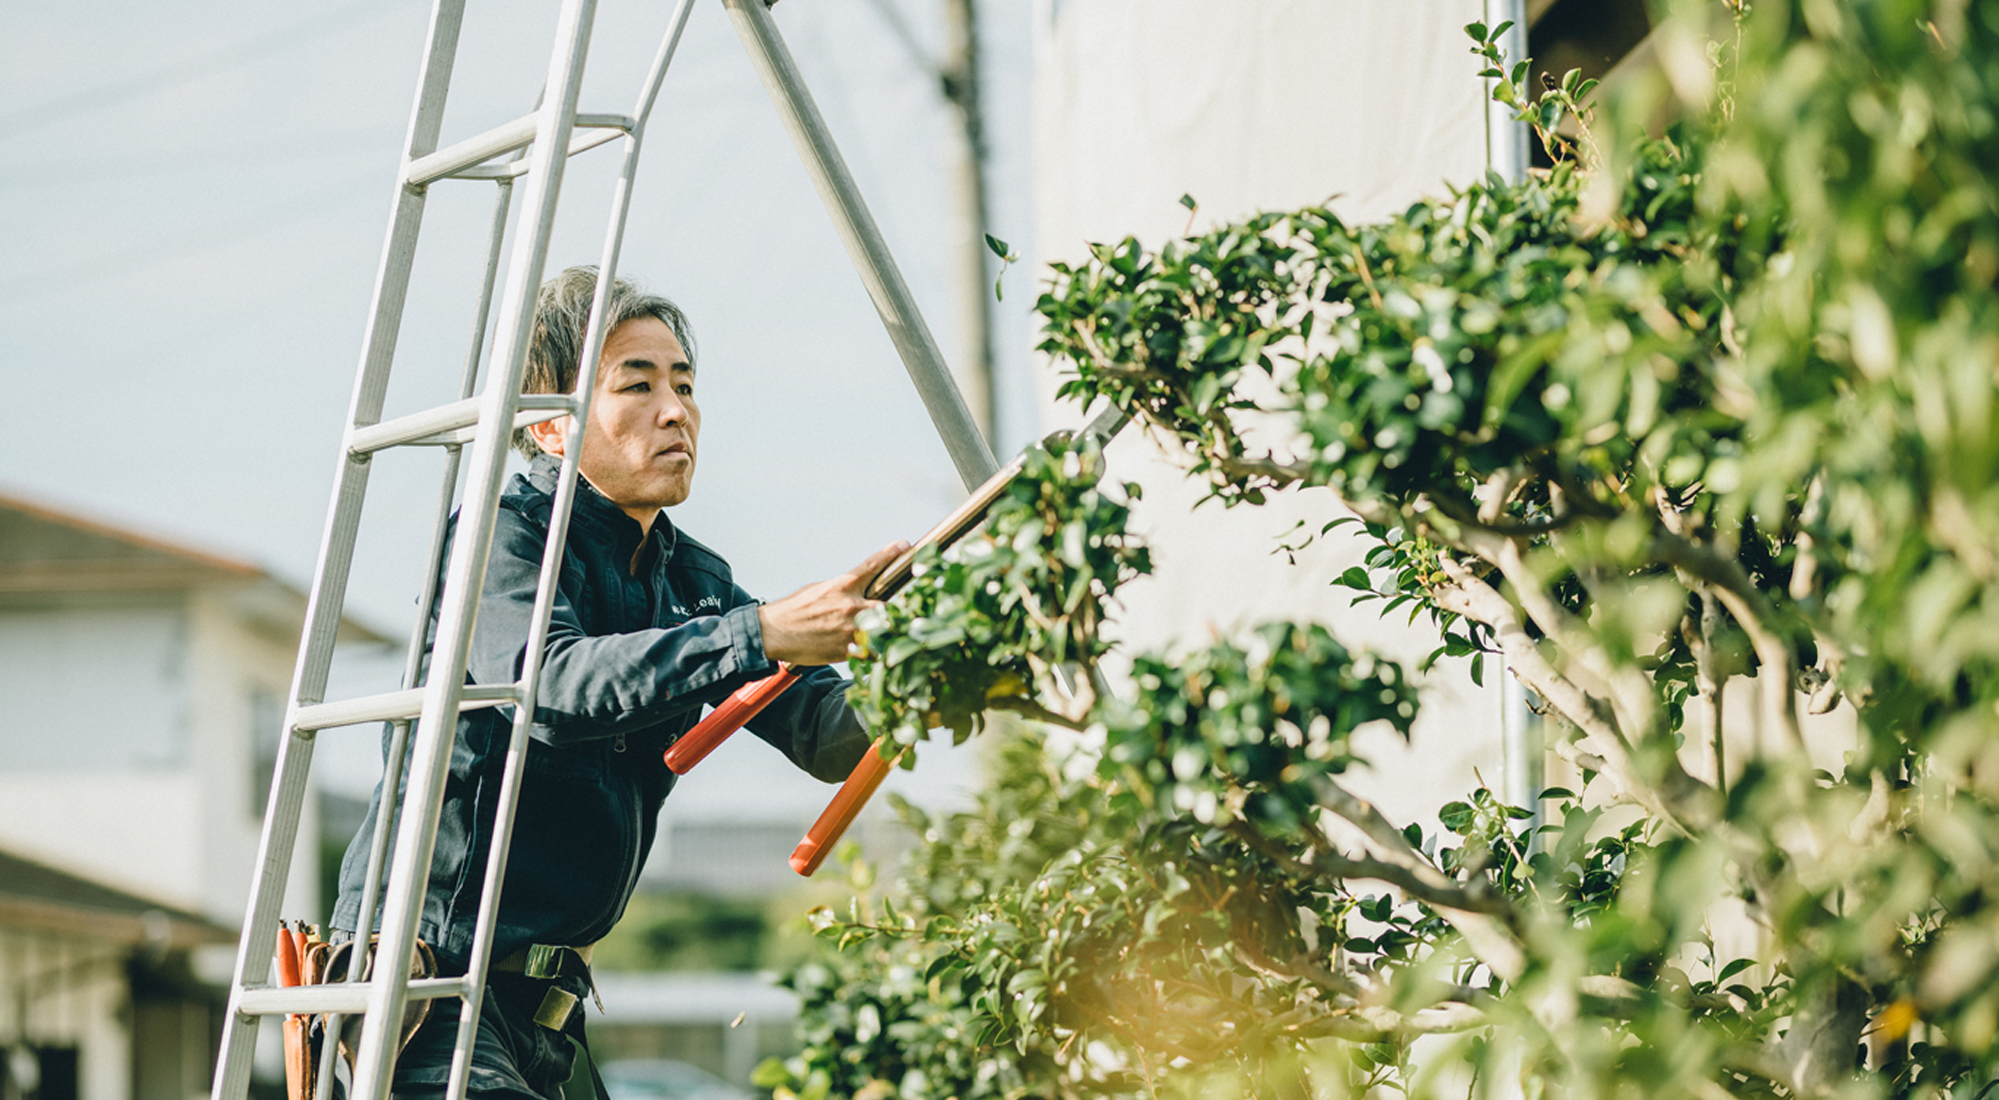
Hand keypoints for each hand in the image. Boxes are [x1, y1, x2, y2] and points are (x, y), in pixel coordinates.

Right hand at [758, 541, 908, 665]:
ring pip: (882, 630)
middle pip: (888, 604)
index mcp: (842, 586)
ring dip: (885, 631)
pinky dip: (873, 651)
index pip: (872, 566)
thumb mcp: (820, 590)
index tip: (904, 545)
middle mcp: (849, 606)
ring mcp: (849, 630)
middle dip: (895, 609)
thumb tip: (861, 589)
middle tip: (900, 612)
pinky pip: (870, 651)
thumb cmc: (795, 610)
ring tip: (887, 635)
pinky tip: (871, 650)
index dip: (890, 554)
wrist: (774, 633)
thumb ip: (844, 589)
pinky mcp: (846, 650)